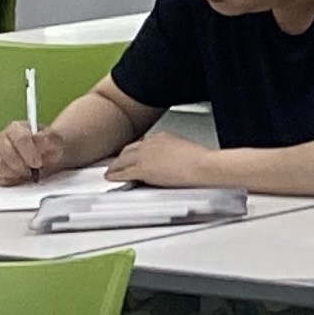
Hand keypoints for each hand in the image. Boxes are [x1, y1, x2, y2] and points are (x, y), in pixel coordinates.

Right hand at [0, 115, 75, 183]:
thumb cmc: (50, 146)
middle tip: (33, 171)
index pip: (20, 138)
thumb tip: (38, 138)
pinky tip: (22, 177)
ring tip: (30, 173)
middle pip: (7, 153)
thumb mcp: (55, 141)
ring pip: (0, 166)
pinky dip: (12, 180)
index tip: (38, 163)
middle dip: (22, 165)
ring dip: (17, 173)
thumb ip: (49, 139)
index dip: (29, 152)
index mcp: (16, 128)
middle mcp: (2, 139)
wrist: (49, 155)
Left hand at [106, 129, 225, 188]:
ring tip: (111, 171)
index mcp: (162, 136)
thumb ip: (174, 152)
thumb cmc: (202, 161)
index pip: (143, 143)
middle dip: (122, 157)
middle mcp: (150, 143)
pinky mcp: (142, 169)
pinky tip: (111, 178)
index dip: (137, 151)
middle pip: (130, 150)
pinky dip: (115, 175)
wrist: (202, 166)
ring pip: (123, 160)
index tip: (135, 156)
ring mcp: (145, 156)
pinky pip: (123, 173)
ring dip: (115, 166)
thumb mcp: (186, 149)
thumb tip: (172, 160)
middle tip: (118, 163)